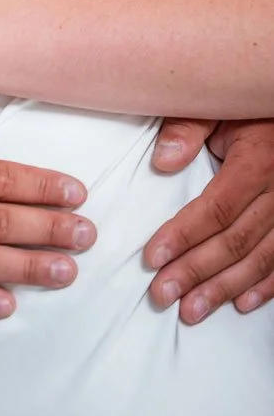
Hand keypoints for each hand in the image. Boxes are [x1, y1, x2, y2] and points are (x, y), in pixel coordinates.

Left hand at [145, 118, 273, 322]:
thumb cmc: (245, 106)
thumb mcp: (216, 104)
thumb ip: (188, 127)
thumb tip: (162, 161)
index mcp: (257, 163)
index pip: (217, 208)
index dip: (183, 235)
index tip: (153, 257)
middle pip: (235, 241)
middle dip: (196, 271)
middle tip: (163, 294)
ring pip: (260, 259)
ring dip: (224, 288)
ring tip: (191, 310)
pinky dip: (265, 287)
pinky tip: (241, 303)